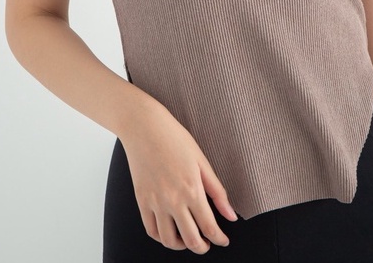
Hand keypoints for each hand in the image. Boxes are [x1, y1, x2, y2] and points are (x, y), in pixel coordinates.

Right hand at [119, 106, 238, 253]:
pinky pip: (151, 230)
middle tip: (208, 244)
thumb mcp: (201, 160)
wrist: (143, 126)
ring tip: (188, 239)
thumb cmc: (173, 137)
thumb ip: (217, 191)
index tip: (223, 240)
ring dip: (182, 246)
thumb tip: (231, 215)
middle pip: (190, 239)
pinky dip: (161, 237)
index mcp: (192, 189)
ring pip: (169, 240)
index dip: (219, 238)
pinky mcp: (141, 200)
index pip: (209, 227)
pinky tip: (169, 231)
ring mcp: (155, 201)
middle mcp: (173, 200)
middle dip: (202, 247)